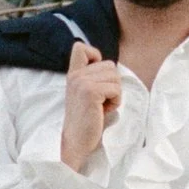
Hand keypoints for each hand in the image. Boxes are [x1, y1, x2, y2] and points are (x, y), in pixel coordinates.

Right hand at [60, 42, 121, 172]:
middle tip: (100, 101)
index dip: (94, 55)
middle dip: (112, 84)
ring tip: (101, 107)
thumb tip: (112, 67)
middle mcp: (76, 75)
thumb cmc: (85, 120)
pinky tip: (103, 111)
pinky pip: (116, 89)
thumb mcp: (84, 93)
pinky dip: (115, 102)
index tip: (95, 76)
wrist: (75, 141)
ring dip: (115, 94)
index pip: (80, 47)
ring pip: (115, 77)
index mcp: (73, 74)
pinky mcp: (91, 92)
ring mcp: (82, 82)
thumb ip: (93, 78)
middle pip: (110, 65)